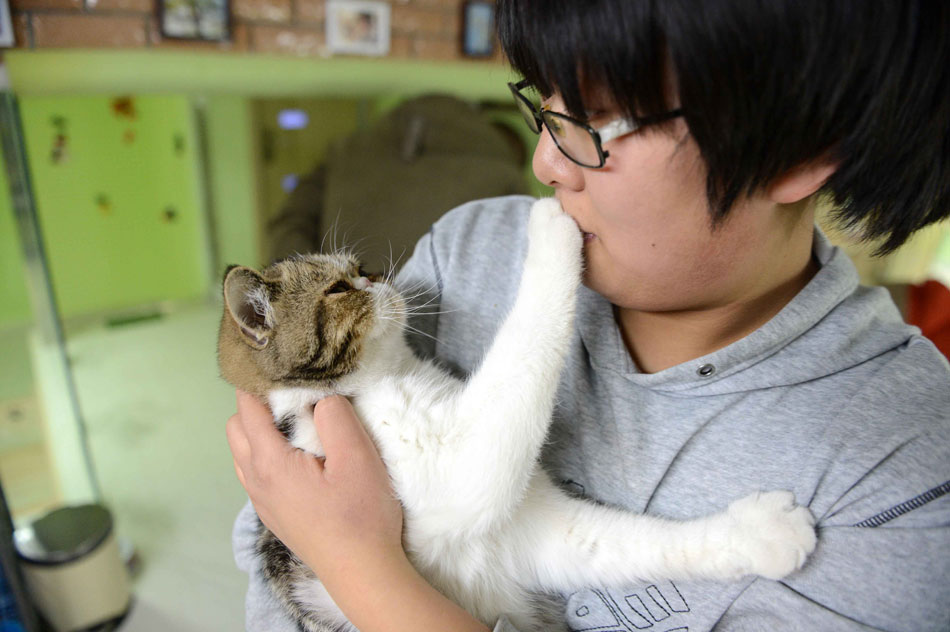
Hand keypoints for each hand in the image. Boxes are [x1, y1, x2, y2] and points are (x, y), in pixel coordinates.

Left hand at [226, 391, 404, 583]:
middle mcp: (255, 480)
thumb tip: (320, 397)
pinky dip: (266, 452)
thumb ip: (335, 417)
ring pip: (243, 451)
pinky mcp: (274, 514)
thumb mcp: (357, 457)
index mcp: (269, 462)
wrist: (361, 571)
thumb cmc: (361, 514)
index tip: (278, 361)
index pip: (246, 407)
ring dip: (259, 430)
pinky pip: (255, 472)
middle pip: (236, 427)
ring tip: (297, 422)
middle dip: (255, 403)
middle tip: (293, 392)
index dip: (257, 380)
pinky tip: (300, 455)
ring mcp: (262, 501)